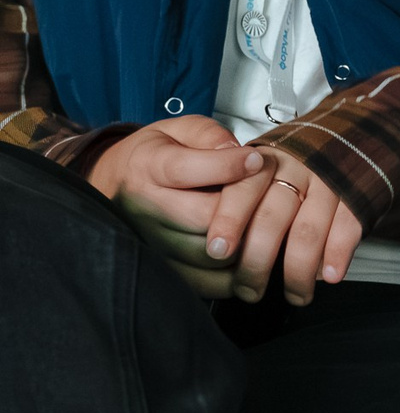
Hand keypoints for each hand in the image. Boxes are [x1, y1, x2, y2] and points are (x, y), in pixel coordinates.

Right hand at [87, 118, 271, 295]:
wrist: (117, 183)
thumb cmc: (161, 154)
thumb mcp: (182, 129)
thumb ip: (212, 136)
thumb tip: (240, 157)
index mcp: (147, 166)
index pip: (187, 171)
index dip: (228, 167)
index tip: (256, 161)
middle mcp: (142, 208)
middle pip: (205, 219)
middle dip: (245, 210)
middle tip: (269, 200)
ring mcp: (148, 243)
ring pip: (209, 255)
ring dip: (244, 243)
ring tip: (261, 226)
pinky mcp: (159, 269)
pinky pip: (203, 283)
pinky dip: (233, 274)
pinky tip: (247, 252)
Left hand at [206, 150, 363, 305]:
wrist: (356, 137)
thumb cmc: (296, 169)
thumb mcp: (263, 169)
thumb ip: (239, 198)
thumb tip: (212, 249)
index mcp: (265, 162)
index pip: (242, 190)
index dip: (229, 220)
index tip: (218, 251)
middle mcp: (295, 169)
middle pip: (272, 219)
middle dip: (257, 262)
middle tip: (249, 292)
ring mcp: (329, 181)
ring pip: (307, 231)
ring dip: (298, 271)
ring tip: (295, 296)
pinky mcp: (359, 194)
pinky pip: (347, 227)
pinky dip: (338, 254)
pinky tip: (330, 276)